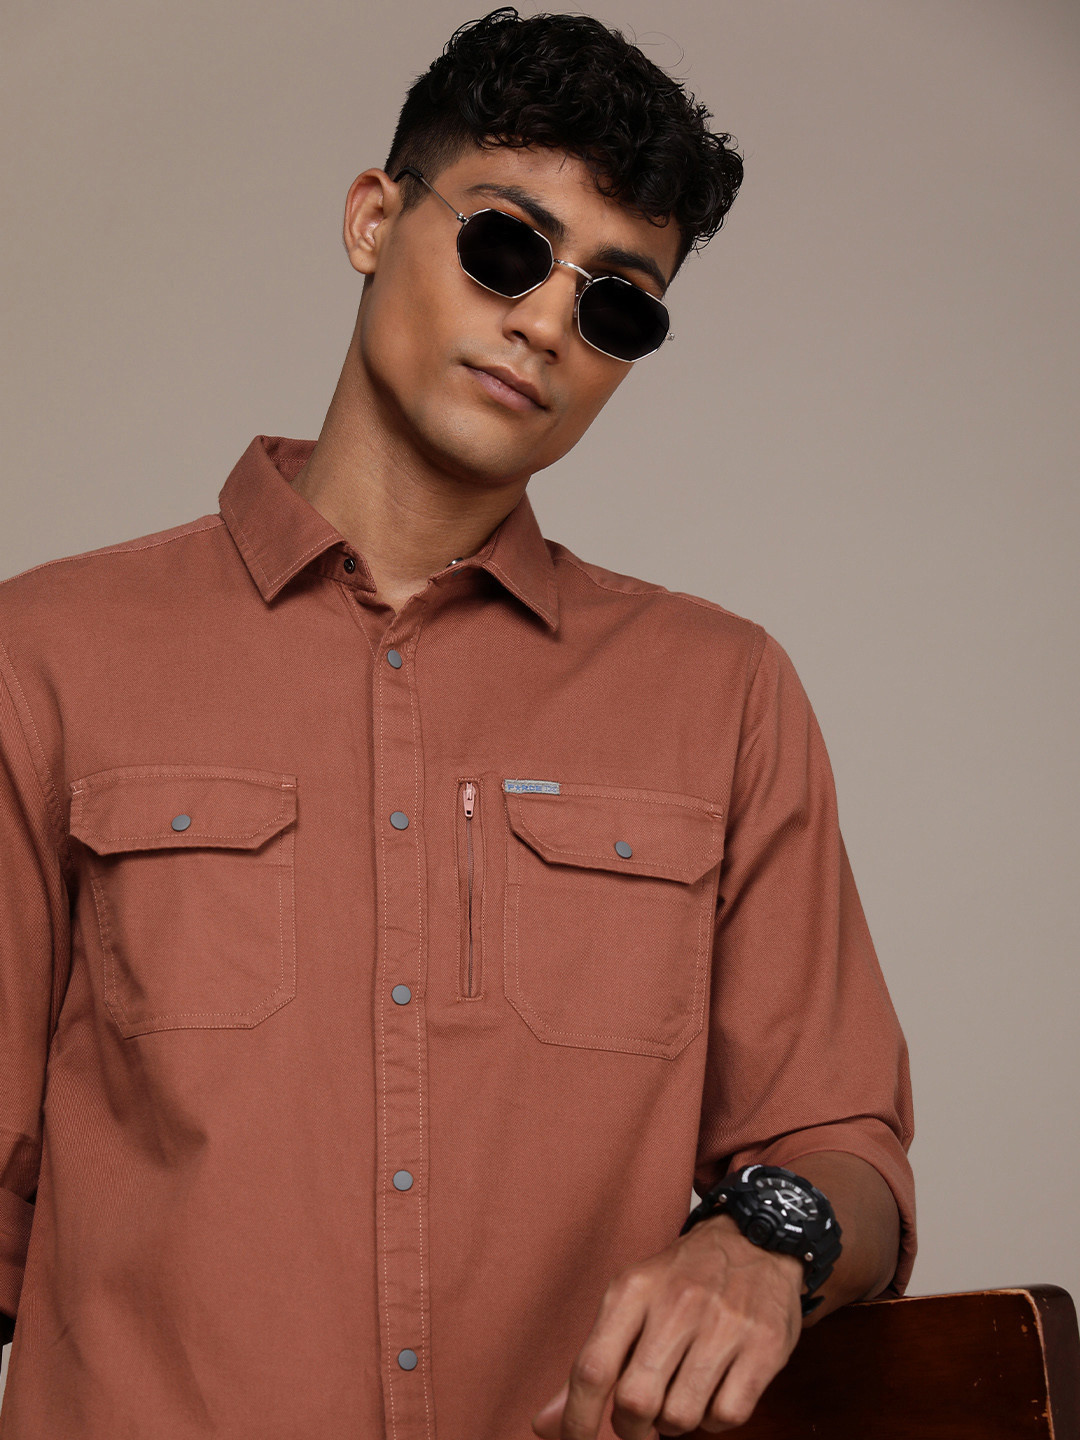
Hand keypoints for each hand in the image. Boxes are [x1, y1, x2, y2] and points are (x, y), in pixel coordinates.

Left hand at [530, 1213, 803, 1438]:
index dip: (577, 1420)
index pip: (592, 1369)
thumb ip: (592, 1364)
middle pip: (635, 1400)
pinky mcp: (764, 1346)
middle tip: (639, 1421)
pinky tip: (713, 1390)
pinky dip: (714, 1419)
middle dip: (631, 1428)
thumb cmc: (683, 1280)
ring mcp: (724, 1324)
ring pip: (681, 1417)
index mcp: (633, 1289)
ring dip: (674, 1423)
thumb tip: (544, 1426)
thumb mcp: (631, 1301)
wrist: (755, 1239)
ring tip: (679, 1394)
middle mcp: (677, 1303)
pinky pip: (728, 1416)